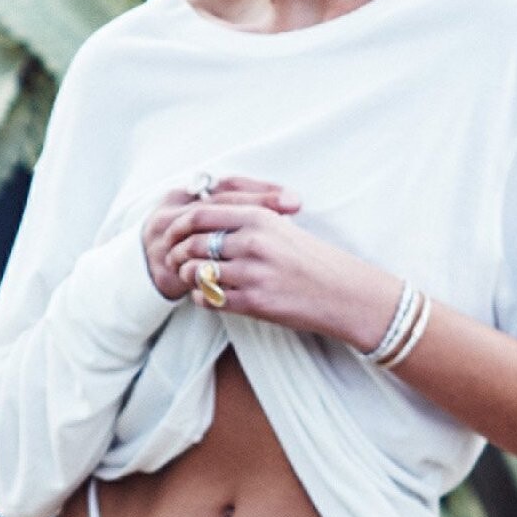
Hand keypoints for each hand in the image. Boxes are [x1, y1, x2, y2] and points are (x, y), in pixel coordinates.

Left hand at [141, 176, 299, 300]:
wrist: (344, 292)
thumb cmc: (313, 260)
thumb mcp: (281, 228)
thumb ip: (247, 222)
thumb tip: (206, 222)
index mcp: (258, 218)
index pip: (200, 214)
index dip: (178, 225)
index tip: (172, 234)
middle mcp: (253, 242)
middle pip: (193, 243)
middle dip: (177, 254)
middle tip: (174, 261)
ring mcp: (253, 273)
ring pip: (198, 272)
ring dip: (188, 277)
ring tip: (191, 279)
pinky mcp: (255, 302)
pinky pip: (211, 299)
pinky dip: (201, 298)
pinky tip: (206, 296)